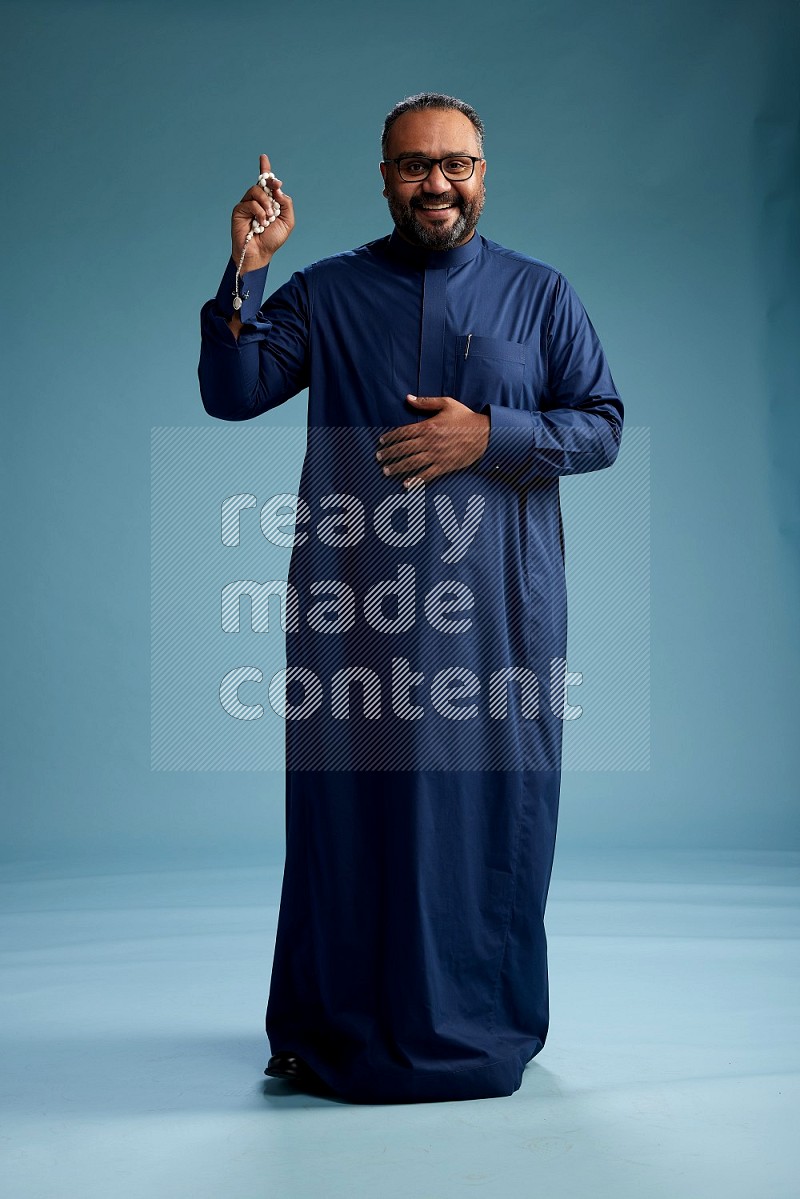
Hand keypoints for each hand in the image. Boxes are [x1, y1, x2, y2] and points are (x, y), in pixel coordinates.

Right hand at [231, 153, 294, 272]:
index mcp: (269, 202)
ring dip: (266, 203)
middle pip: (263, 183)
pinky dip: (259, 212)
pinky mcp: (239, 210)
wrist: (260, 253)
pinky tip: (260, 222)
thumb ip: (286, 203)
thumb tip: (277, 188)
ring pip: (257, 191)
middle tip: (276, 192)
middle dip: (271, 184)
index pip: (266, 183)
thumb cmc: (273, 239)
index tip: (263, 157)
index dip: (265, 169)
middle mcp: (257, 201)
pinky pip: (250, 202)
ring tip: (268, 217)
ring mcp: (247, 204)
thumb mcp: (287, 221)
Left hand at [375, 395, 490, 485]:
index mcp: (428, 426)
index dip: (390, 437)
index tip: (381, 442)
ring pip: (412, 462)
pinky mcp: (445, 466)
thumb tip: (408, 398)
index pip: (403, 432)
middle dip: (389, 453)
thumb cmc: (465, 418)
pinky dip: (415, 480)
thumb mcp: (447, 404)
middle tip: (378, 457)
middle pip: (404, 448)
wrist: (485, 434)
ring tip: (386, 471)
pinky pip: (427, 474)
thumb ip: (426, 402)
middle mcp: (430, 441)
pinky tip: (406, 484)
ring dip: (397, 467)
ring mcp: (437, 455)